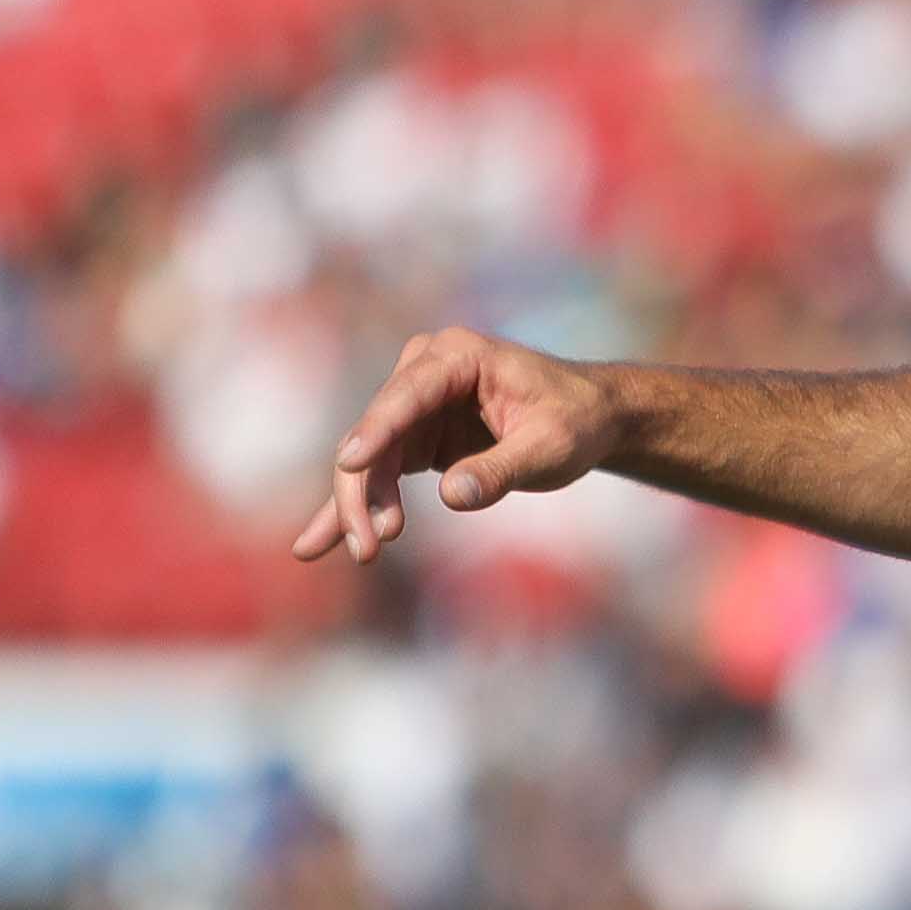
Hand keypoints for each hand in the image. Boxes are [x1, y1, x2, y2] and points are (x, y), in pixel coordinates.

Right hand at [288, 329, 620, 565]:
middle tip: (369, 543)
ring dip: (360, 508)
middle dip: (364, 491)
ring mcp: (415, 405)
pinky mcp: (415, 436)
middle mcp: (425, 372)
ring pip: (370, 461)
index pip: (407, 395)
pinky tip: (318, 544)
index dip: (377, 431)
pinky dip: (355, 508)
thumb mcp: (552, 448)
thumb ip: (503, 469)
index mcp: (459, 357)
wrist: (592, 419)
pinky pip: (377, 475)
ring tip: (366, 553)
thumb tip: (451, 495)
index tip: (350, 463)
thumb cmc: (577, 422)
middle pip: (376, 434)